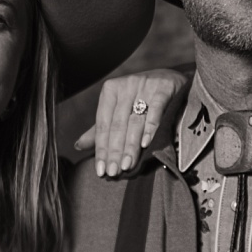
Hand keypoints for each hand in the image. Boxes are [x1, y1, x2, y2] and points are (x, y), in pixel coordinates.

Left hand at [74, 69, 188, 177]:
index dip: (101, 148)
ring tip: (127, 165)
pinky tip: (146, 143)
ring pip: (135, 120)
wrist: (172, 79)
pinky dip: (150, 126)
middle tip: (113, 172)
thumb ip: (100, 129)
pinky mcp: (164, 87)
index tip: (101, 170)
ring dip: (131, 145)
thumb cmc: (141, 98)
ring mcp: (146, 85)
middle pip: (118, 125)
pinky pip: (156, 109)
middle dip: (115, 151)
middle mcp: (126, 85)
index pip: (103, 124)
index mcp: (111, 90)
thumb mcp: (119, 109)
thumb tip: (78, 146)